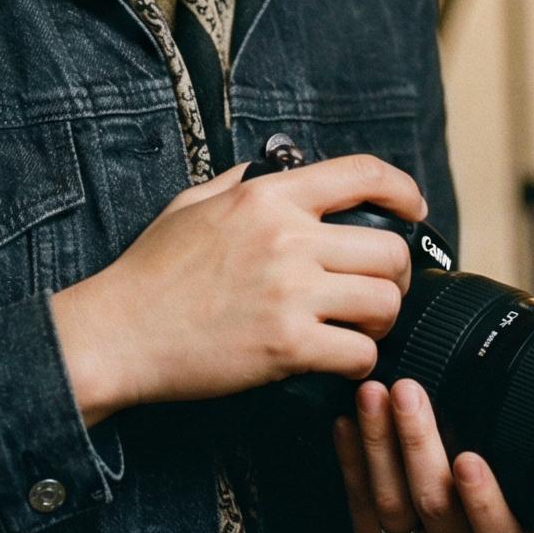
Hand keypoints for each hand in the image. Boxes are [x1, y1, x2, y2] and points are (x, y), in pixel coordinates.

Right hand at [49, 154, 426, 424]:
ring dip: (381, 320)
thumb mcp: (192, 203)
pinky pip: (361, 353)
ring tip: (360, 327)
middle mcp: (287, 238)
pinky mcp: (288, 346)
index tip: (415, 209)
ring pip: (385, 302)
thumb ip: (240, 181)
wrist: (118, 332)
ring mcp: (290, 292)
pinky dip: (359, 362)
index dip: (403, 189)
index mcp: (267, 197)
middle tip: (378, 290)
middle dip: (396, 274)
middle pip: (389, 250)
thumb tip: (276, 171)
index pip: (362, 174)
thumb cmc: (150, 272)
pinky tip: (337, 359)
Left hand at [334, 377, 532, 532]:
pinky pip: (360, 502)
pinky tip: (345, 423)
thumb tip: (469, 383)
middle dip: (417, 441)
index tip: (468, 459)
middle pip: (434, 503)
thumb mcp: (504, 477)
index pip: (495, 528)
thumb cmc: (486, 490)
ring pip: (390, 501)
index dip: (481, 497)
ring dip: (377, 441)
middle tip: (405, 390)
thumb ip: (491, 446)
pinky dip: (352, 458)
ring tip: (370, 394)